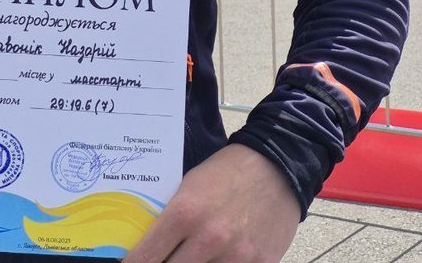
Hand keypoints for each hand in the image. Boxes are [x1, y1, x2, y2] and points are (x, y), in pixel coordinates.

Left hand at [124, 144, 300, 262]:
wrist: (275, 167)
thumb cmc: (225, 174)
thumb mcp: (188, 188)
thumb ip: (169, 221)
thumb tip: (146, 248)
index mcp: (184, 214)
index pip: (146, 258)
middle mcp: (208, 239)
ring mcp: (236, 257)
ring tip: (187, 259)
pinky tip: (216, 260)